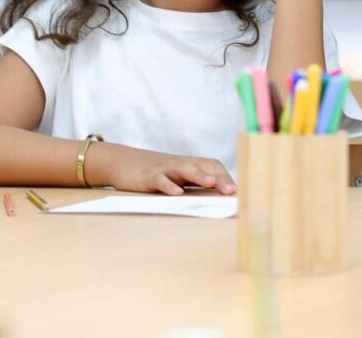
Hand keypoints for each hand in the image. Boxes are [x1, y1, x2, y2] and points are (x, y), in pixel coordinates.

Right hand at [90, 142, 235, 194]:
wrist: (124, 161)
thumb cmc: (156, 173)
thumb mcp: (176, 177)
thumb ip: (194, 185)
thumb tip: (217, 199)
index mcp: (189, 165)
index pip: (213, 166)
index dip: (225, 177)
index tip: (237, 191)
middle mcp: (180, 164)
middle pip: (203, 166)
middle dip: (218, 177)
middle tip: (231, 191)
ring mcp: (164, 169)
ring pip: (183, 168)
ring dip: (198, 174)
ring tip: (210, 183)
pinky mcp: (148, 176)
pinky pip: (159, 179)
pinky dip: (169, 185)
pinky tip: (177, 193)